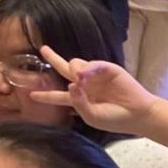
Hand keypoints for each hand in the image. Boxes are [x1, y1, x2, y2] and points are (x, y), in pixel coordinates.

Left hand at [31, 45, 159, 135]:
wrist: (136, 115)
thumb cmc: (112, 119)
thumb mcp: (91, 115)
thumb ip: (78, 102)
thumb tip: (71, 83)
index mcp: (77, 98)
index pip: (57, 96)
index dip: (44, 95)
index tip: (31, 95)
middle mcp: (84, 85)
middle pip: (63, 69)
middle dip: (53, 58)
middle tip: (43, 49)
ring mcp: (94, 76)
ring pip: (75, 64)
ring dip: (73, 70)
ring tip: (81, 80)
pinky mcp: (107, 69)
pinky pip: (92, 63)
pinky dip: (87, 67)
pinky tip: (86, 74)